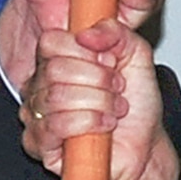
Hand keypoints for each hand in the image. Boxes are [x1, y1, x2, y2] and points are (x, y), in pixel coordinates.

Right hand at [22, 20, 179, 179]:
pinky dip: (89, 122)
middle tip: (116, 89)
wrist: (144, 147)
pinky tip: (104, 126)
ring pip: (57, 97)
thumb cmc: (136, 106)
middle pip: (55, 69)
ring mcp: (36, 114)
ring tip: (113, 109)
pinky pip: (55, 125)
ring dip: (98, 103)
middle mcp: (41, 85)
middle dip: (98, 80)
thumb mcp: (136, 55)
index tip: (109, 62)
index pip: (50, 42)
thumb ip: (116, 32)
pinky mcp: (39, 144)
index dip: (86, 51)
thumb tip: (87, 33)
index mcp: (58, 59)